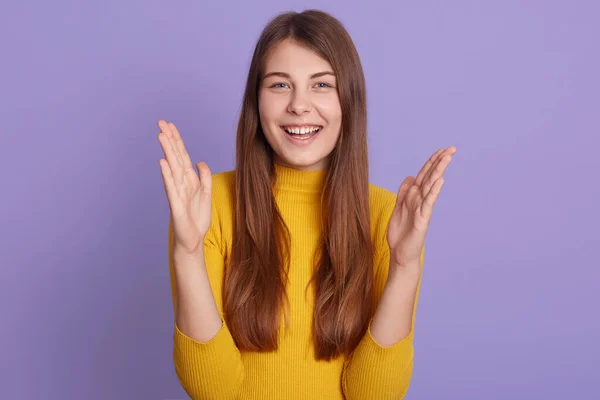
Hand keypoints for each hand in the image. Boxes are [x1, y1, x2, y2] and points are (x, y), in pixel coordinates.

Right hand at [157, 120, 211, 253]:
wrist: (193, 240)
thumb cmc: (196, 219)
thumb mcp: (206, 194)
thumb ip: (205, 177)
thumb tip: (200, 161)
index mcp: (189, 180)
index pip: (182, 155)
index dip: (177, 140)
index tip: (170, 124)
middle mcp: (181, 183)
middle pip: (176, 158)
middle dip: (170, 140)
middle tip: (161, 122)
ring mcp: (177, 193)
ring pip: (172, 168)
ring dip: (167, 152)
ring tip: (161, 136)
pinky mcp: (175, 205)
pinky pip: (171, 187)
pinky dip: (167, 175)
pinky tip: (163, 163)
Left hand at [386, 146, 455, 274]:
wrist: (400, 254)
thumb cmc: (401, 233)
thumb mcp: (399, 208)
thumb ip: (404, 192)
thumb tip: (410, 176)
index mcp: (414, 196)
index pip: (424, 174)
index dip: (431, 161)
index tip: (442, 149)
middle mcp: (420, 200)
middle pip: (430, 177)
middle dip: (440, 162)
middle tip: (451, 148)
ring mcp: (423, 208)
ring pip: (431, 186)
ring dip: (438, 171)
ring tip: (447, 158)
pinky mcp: (423, 219)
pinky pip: (428, 203)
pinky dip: (434, 191)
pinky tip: (439, 181)